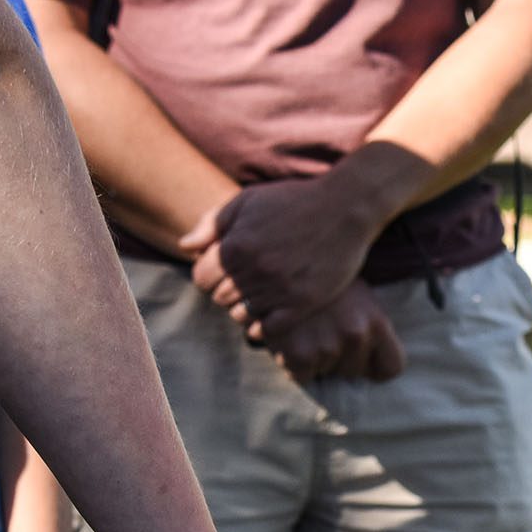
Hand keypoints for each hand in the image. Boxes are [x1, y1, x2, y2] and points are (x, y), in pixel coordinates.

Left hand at [180, 175, 380, 336]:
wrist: (346, 208)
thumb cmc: (294, 200)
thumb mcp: (248, 201)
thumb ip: (212, 224)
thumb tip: (185, 247)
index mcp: (235, 245)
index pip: (201, 278)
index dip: (208, 275)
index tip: (223, 272)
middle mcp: (253, 270)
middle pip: (220, 298)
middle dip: (227, 291)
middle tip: (245, 283)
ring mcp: (278, 289)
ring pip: (241, 316)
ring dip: (244, 309)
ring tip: (258, 296)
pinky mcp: (302, 304)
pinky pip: (268, 330)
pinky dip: (263, 327)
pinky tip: (270, 315)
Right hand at [264, 283, 405, 381]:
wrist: (280, 258)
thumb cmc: (320, 275)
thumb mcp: (355, 292)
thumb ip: (366, 323)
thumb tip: (368, 360)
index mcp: (375, 320)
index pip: (391, 367)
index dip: (375, 365)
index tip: (363, 359)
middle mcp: (355, 335)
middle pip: (354, 371)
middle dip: (339, 357)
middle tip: (322, 328)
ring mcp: (327, 347)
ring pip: (325, 373)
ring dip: (313, 356)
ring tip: (303, 328)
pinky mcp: (299, 356)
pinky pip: (299, 376)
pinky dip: (290, 362)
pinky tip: (287, 339)